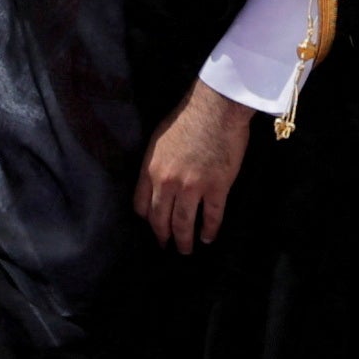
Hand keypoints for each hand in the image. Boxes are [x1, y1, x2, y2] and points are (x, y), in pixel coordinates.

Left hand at [140, 84, 256, 250]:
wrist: (216, 108)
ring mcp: (192, 187)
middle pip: (161, 219)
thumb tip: (155, 181)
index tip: (153, 225)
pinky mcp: (217, 187)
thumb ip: (154, 163)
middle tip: (167, 246)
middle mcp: (167, 182)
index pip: (141, 205)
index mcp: (150, 169)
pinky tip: (208, 237)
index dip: (147, 219)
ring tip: (186, 249)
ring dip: (184, 240)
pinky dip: (210, 230)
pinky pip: (211, 216)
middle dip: (163, 236)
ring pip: (184, 223)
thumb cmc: (187, 118)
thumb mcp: (158, 140)